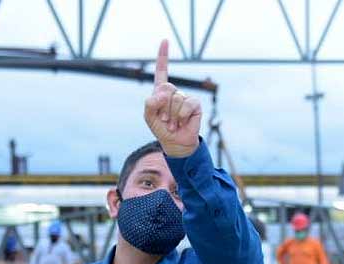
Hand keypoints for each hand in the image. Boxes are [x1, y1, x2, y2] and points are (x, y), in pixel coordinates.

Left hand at [143, 39, 200, 158]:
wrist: (175, 142)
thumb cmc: (161, 128)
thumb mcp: (148, 116)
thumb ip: (150, 103)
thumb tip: (163, 94)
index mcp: (161, 91)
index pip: (162, 70)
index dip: (163, 56)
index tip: (165, 40)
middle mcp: (174, 92)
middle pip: (166, 88)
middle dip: (162, 107)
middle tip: (165, 120)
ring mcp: (185, 97)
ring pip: (175, 99)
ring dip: (171, 115)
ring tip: (173, 123)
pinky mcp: (195, 104)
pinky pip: (186, 104)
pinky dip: (181, 115)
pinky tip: (182, 122)